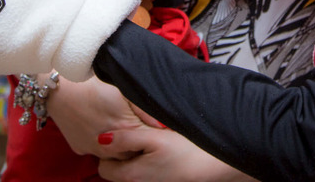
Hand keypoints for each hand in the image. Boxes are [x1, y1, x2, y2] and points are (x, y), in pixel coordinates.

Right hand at [46, 76, 145, 157]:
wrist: (58, 88)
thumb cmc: (91, 84)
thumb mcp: (121, 90)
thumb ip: (143, 108)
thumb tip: (161, 124)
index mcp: (123, 129)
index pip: (145, 142)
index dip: (149, 134)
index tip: (150, 125)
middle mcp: (108, 145)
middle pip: (130, 153)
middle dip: (134, 143)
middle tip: (132, 125)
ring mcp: (93, 149)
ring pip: (113, 156)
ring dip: (118, 146)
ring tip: (117, 126)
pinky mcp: (80, 148)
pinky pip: (96, 152)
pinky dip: (101, 144)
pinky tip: (100, 128)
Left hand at [97, 127, 258, 181]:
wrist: (213, 165)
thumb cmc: (186, 151)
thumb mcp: (153, 138)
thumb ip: (125, 138)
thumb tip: (101, 140)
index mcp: (131, 175)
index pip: (103, 167)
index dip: (108, 150)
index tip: (120, 136)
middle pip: (116, 171)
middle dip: (121, 155)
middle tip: (137, 137)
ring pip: (132, 171)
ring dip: (135, 157)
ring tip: (150, 143)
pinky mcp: (162, 181)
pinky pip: (145, 173)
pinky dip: (147, 162)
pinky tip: (160, 151)